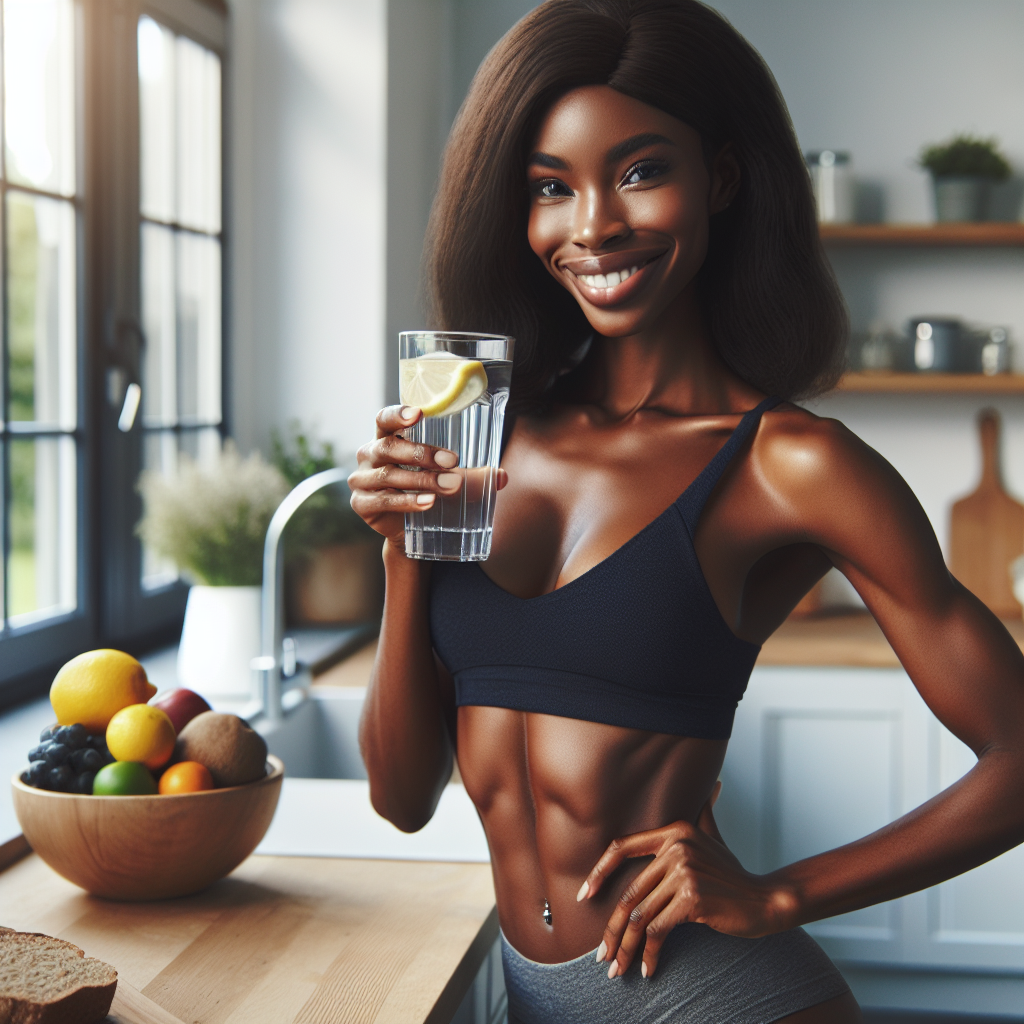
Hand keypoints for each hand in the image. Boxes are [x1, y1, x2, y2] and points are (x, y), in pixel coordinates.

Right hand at [348, 405, 507, 550]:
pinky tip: (428, 503)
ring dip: (421, 480)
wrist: (411, 531)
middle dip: (421, 453)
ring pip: (389, 474)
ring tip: (449, 487)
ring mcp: (362, 479)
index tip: (419, 414)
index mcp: (386, 438)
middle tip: (451, 461)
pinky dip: (408, 501)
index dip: (397, 414)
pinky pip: (384, 500)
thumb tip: (503, 477)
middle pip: (389, 446)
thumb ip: (474, 476)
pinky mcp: (362, 504)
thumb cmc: (428, 491)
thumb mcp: (450, 478)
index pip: (384, 419)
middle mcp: (370, 454)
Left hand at [579, 783, 797, 978]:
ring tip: (619, 969)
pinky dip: (649, 953)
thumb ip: (704, 814)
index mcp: (674, 831)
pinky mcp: (691, 898)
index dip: (599, 872)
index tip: (584, 896)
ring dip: (626, 948)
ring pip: (640, 916)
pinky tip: (648, 969)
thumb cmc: (734, 875)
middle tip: (603, 956)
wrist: (766, 900)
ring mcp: (683, 871)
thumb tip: (711, 788)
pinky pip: (657, 930)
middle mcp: (676, 847)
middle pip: (629, 893)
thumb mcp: (714, 840)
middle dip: (612, 929)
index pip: (622, 847)